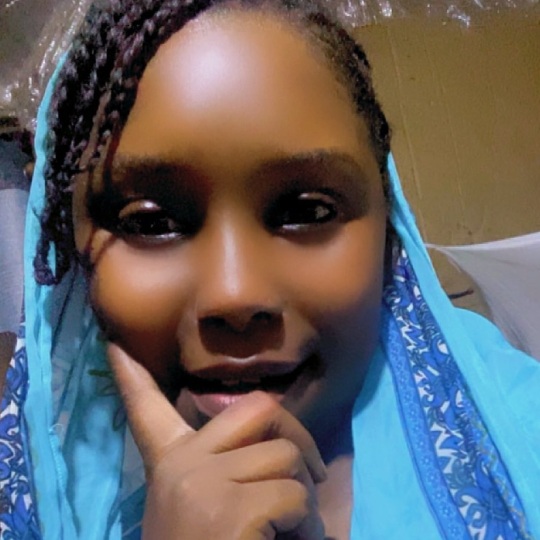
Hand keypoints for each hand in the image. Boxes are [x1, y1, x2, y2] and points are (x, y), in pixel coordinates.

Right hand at [108, 343, 326, 539]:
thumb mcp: (201, 508)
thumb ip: (223, 469)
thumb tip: (273, 441)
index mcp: (169, 465)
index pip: (145, 409)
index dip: (132, 376)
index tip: (116, 342)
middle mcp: (179, 466)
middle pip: (260, 409)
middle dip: (297, 437)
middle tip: (310, 475)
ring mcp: (201, 486)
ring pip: (285, 456)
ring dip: (306, 495)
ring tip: (293, 529)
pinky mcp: (228, 512)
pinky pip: (294, 494)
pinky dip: (307, 524)